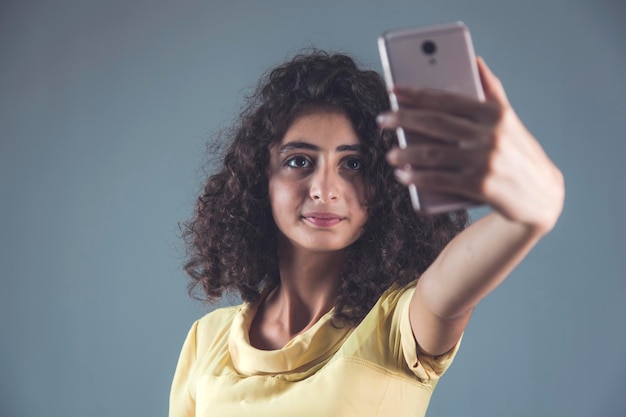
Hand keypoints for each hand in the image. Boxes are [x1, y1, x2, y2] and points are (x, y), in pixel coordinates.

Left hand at [377, 57, 563, 232]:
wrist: (542, 196)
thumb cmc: (520, 154)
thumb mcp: (510, 120)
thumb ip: (492, 91)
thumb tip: (476, 60)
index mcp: (494, 114)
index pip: (447, 99)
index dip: (417, 93)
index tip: (394, 90)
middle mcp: (489, 134)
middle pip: (435, 123)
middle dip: (403, 119)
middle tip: (382, 120)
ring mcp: (484, 161)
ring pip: (432, 153)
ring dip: (405, 153)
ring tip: (390, 154)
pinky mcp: (479, 186)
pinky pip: (439, 179)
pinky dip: (417, 177)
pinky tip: (404, 176)